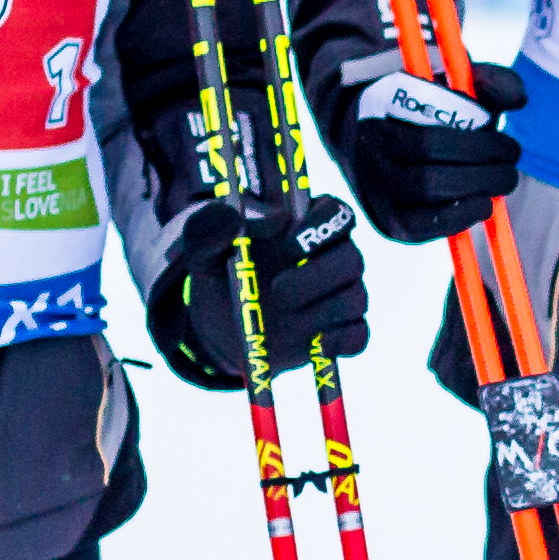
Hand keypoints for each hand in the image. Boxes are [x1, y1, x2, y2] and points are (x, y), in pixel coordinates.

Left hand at [148, 192, 370, 388]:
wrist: (221, 321)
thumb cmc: (218, 269)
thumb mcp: (200, 246)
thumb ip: (209, 227)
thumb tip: (238, 218)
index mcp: (306, 223)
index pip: (336, 213)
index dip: (322, 226)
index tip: (290, 244)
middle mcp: (331, 256)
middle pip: (351, 259)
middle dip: (318, 277)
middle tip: (278, 292)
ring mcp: (338, 295)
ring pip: (356, 298)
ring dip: (324, 310)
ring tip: (284, 315)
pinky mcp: (339, 331)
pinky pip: (358, 336)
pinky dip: (342, 342)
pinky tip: (318, 347)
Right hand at [341, 60, 523, 242]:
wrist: (378, 136)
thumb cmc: (427, 109)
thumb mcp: (456, 83)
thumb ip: (489, 80)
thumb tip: (518, 98)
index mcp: (381, 119)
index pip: (430, 142)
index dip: (479, 149)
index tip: (509, 146)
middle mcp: (371, 158)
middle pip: (429, 178)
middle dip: (483, 176)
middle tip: (510, 169)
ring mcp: (376, 193)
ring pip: (426, 200)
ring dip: (476, 193)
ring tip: (500, 183)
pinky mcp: (388, 221)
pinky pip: (421, 229)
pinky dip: (459, 219)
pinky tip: (482, 206)